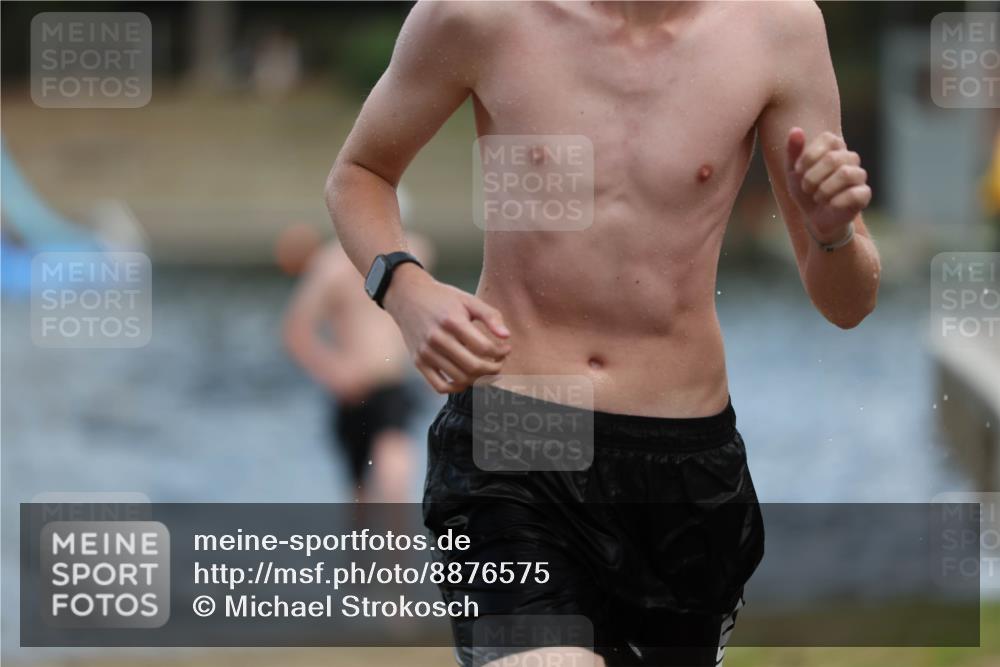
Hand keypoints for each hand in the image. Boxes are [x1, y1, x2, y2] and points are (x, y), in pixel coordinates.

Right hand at [383, 264, 511, 393]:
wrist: (407, 297)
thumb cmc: (442, 298)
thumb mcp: (468, 300)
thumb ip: (490, 316)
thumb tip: (507, 336)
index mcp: (452, 321)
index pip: (484, 347)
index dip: (500, 352)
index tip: (506, 349)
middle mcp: (437, 339)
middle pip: (473, 366)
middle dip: (493, 368)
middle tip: (499, 363)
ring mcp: (426, 353)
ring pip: (460, 379)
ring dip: (479, 379)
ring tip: (486, 369)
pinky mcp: (418, 362)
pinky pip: (439, 386)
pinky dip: (457, 388)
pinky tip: (466, 378)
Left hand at [785, 128, 871, 244]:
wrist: (815, 218)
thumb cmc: (806, 190)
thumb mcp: (793, 171)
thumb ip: (793, 150)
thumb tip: (796, 129)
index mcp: (835, 147)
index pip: (828, 139)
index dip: (809, 156)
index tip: (798, 171)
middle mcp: (851, 158)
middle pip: (833, 158)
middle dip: (812, 177)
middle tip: (806, 188)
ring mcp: (860, 175)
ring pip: (846, 174)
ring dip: (824, 190)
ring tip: (818, 197)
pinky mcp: (864, 194)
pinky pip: (854, 194)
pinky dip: (836, 202)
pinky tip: (830, 205)